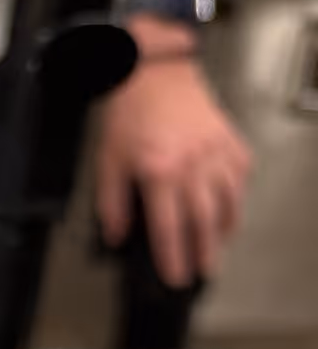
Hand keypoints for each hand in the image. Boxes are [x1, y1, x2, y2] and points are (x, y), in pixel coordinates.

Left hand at [96, 23, 251, 288]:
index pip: (168, 228)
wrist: (153, 70)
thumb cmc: (130, 114)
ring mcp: (215, 150)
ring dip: (225, 229)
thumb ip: (112, 206)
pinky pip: (240, 173)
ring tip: (218, 247)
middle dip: (204, 253)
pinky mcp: (229, 137)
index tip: (175, 278)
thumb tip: (118, 238)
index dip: (172, 258)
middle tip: (202, 273)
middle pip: (203, 221)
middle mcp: (193, 163)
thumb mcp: (108, 163)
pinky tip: (230, 208)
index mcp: (160, 172)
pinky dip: (237, 195)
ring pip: (229, 199)